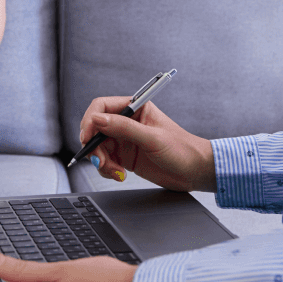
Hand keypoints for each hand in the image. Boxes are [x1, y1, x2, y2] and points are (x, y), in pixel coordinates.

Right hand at [78, 97, 214, 191]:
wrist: (195, 172)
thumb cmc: (182, 149)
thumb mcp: (153, 138)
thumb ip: (124, 128)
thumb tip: (98, 120)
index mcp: (135, 108)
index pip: (102, 107)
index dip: (90, 120)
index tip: (87, 137)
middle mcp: (127, 122)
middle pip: (96, 129)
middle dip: (94, 146)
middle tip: (100, 161)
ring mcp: (125, 140)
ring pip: (98, 147)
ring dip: (101, 161)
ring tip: (115, 171)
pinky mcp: (125, 157)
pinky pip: (105, 161)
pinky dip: (107, 169)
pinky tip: (119, 175)